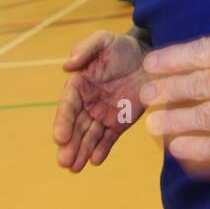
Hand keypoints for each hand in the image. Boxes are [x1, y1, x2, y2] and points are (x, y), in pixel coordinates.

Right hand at [53, 30, 149, 171]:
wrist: (149, 58)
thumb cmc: (122, 46)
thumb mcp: (103, 41)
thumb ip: (85, 50)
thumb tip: (67, 66)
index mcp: (79, 86)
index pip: (68, 107)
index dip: (63, 122)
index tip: (59, 137)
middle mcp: (88, 103)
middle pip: (76, 127)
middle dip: (69, 145)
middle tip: (64, 162)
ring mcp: (103, 114)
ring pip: (89, 136)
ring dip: (81, 151)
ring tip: (74, 168)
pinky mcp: (120, 122)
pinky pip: (109, 138)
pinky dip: (102, 149)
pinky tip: (95, 161)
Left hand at [140, 25, 209, 169]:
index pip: (200, 53)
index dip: (170, 61)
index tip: (151, 66)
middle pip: (194, 86)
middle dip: (165, 92)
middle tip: (144, 98)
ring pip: (201, 117)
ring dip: (173, 122)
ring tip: (155, 124)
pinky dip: (196, 150)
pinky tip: (180, 150)